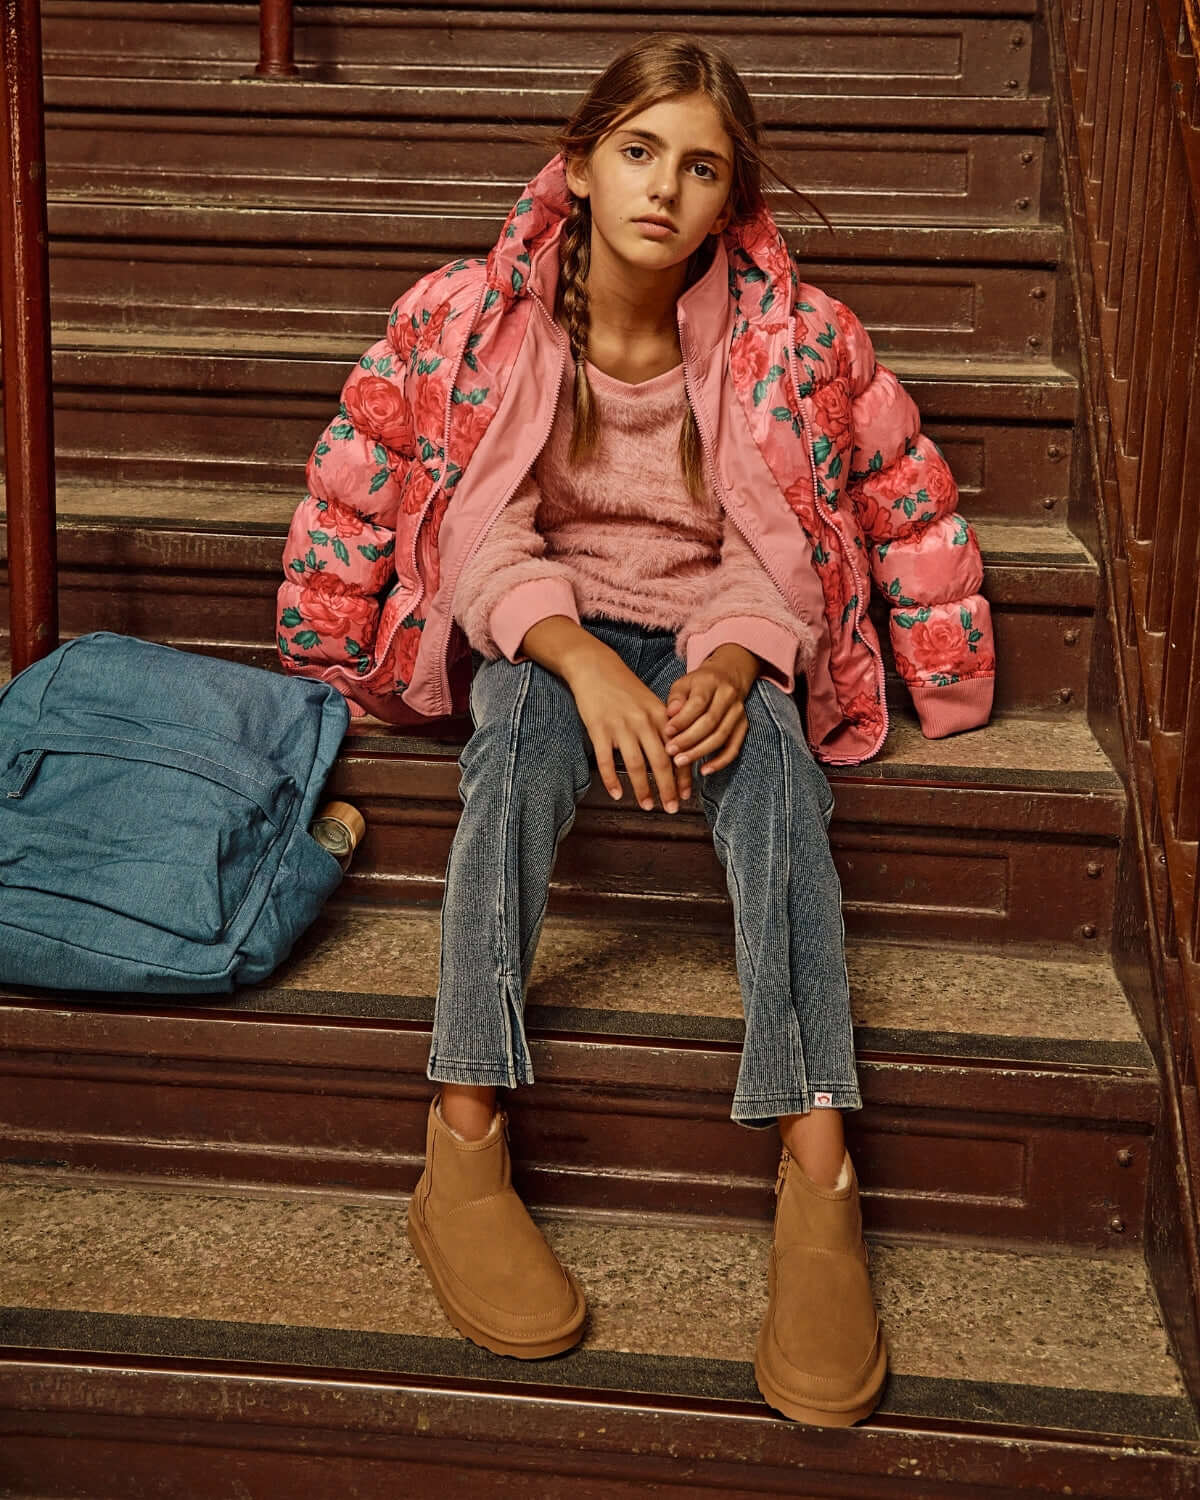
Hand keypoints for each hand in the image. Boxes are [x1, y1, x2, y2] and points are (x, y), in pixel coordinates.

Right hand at [563, 639, 690, 812]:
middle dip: (668, 789)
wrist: (595, 666)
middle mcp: (643, 722)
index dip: (684, 776)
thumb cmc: (624, 687)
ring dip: (642, 790)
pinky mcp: (599, 729)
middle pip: (660, 762)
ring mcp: (620, 727)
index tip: (687, 795)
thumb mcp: (650, 703)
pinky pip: (607, 761)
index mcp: (660, 716)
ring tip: (647, 806)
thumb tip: (676, 755)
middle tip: (672, 808)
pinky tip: (617, 794)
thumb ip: (663, 727)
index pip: (677, 751)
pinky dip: (612, 780)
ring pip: (636, 765)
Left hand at [664, 644, 757, 775]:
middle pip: (710, 722)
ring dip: (700, 752)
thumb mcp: (684, 684)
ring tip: (680, 762)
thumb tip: (670, 714)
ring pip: (721, 736)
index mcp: (711, 682)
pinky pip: (734, 748)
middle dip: (688, 740)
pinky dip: (720, 761)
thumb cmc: (699, 684)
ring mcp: (738, 713)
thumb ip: (676, 699)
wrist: (728, 677)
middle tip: (670, 751)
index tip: (667, 732)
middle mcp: (728, 696)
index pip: (698, 703)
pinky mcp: (743, 726)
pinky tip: (704, 770)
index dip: (683, 720)